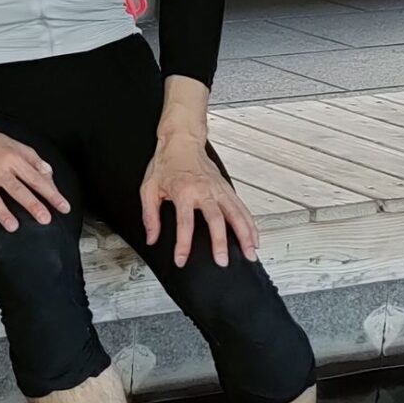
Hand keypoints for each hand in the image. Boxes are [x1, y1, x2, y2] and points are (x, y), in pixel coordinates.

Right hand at [0, 124, 71, 243]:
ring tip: (13, 226)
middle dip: (32, 204)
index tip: (63, 206)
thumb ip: (35, 161)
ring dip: (2, 213)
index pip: (36, 179)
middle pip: (17, 189)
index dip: (51, 193)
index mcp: (13, 159)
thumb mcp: (18, 146)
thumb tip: (48, 175)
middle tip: (44, 218)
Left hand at [141, 134, 258, 266]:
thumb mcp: (148, 188)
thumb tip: (152, 238)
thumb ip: (150, 215)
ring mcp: (219, 189)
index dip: (183, 244)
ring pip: (236, 214)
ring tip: (250, 253)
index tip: (182, 260)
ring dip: (244, 235)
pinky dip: (250, 223)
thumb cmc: (166, 164)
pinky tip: (254, 237)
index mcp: (183, 192)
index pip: (184, 223)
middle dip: (220, 242)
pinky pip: (241, 208)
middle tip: (223, 261)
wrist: (182, 141)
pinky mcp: (227, 188)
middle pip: (216, 219)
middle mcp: (204, 191)